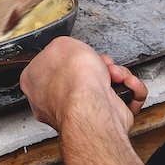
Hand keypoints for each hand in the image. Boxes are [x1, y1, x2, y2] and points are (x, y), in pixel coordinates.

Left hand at [20, 37, 147, 133]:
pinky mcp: (105, 120)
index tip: (79, 52)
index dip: (70, 55)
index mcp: (34, 83)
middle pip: (82, 75)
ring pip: (105, 86)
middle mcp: (55, 102)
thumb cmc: (73, 81)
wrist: (92, 107)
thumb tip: (67, 50)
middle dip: (99, 65)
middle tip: (102, 63)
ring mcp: (80, 113)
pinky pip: (123, 100)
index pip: (51, 65)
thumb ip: (62, 46)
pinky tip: (128, 85)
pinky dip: (130, 90)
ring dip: (117, 76)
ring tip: (116, 75)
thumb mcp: (61, 44)